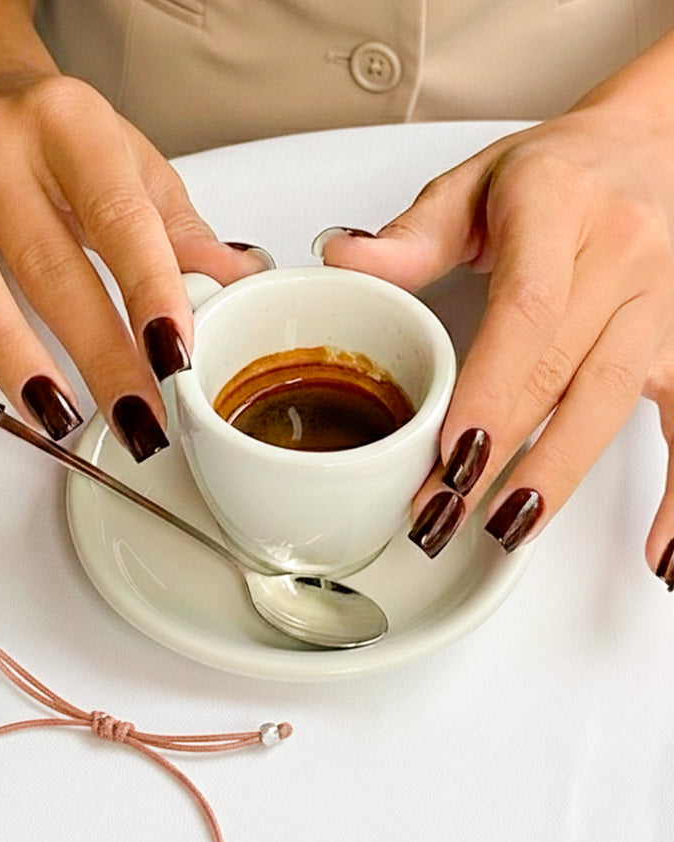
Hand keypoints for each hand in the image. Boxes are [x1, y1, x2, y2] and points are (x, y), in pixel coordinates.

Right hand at [0, 59, 269, 458]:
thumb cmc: (57, 139)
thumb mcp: (132, 165)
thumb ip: (179, 229)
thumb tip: (237, 281)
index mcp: (65, 125)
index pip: (117, 219)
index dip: (150, 294)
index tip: (176, 359)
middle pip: (49, 266)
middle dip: (101, 356)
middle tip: (140, 418)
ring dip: (16, 362)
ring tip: (62, 418)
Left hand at [317, 63, 673, 586]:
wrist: (653, 146)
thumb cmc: (561, 171)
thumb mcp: (477, 183)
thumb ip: (412, 235)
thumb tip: (343, 259)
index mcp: (561, 208)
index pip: (527, 312)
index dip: (488, 390)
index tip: (449, 454)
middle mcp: (623, 255)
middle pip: (560, 370)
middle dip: (499, 453)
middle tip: (443, 513)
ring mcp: (662, 303)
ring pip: (611, 401)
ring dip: (559, 473)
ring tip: (510, 528)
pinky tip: (661, 551)